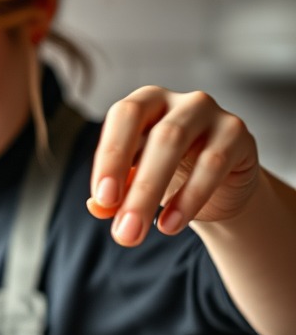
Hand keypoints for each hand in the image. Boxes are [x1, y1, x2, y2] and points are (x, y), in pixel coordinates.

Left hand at [88, 87, 261, 246]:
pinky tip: (169, 225)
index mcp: (146, 103)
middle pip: (156, 136)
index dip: (111, 156)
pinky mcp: (237, 135)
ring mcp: (212, 114)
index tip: (103, 199)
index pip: (124, 116)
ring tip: (138, 232)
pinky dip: (189, 199)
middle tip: (122, 231)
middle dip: (136, 188)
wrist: (218, 188)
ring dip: (153, 194)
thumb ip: (115, 193)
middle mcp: (180, 102)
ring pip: (179, 144)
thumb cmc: (167, 176)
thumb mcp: (135, 184)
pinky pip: (213, 164)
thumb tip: (97, 206)